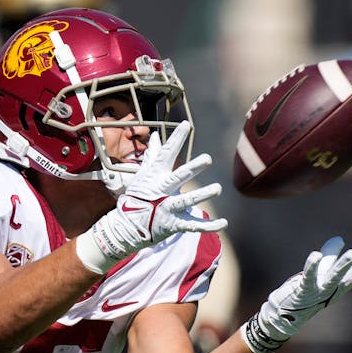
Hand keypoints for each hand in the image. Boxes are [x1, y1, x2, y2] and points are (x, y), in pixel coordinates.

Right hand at [75, 120, 226, 272]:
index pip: (167, 154)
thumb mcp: (143, 176)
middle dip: (192, 168)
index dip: (176, 140)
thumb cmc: (137, 197)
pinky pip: (193, 225)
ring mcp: (167, 208)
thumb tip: (155, 136)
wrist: (127, 227)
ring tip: (217, 188)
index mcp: (156, 177)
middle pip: (178, 177)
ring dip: (202, 194)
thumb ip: (153, 156)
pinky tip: (224, 223)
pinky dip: (209, 225)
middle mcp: (162, 191)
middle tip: (207, 159)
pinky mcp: (173, 224)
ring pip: (187, 201)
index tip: (186, 125)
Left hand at [242, 236, 351, 352]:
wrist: (283, 317)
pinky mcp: (303, 290)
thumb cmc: (304, 294)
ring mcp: (319, 291)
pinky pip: (308, 277)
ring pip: (334, 277)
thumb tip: (340, 239)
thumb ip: (331, 256)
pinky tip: (315, 254)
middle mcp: (333, 289)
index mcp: (340, 284)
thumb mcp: (320, 273)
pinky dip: (312, 266)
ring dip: (344, 265)